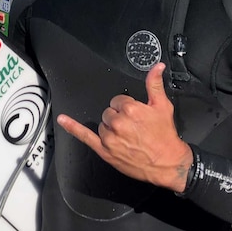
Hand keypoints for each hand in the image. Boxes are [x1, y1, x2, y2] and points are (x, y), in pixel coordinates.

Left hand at [56, 62, 192, 191]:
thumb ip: (155, 84)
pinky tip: (64, 120)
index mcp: (130, 109)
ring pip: (102, 124)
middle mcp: (118, 123)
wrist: (168, 163)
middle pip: (109, 112)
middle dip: (119, 117)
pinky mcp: (104, 150)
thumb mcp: (162, 106)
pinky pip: (84, 136)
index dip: (127, 107)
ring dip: (111, 128)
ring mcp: (109, 137)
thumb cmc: (165, 137)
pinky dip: (72, 127)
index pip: (118, 100)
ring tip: (128, 137)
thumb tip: (156, 67)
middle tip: (134, 127)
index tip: (136, 115)